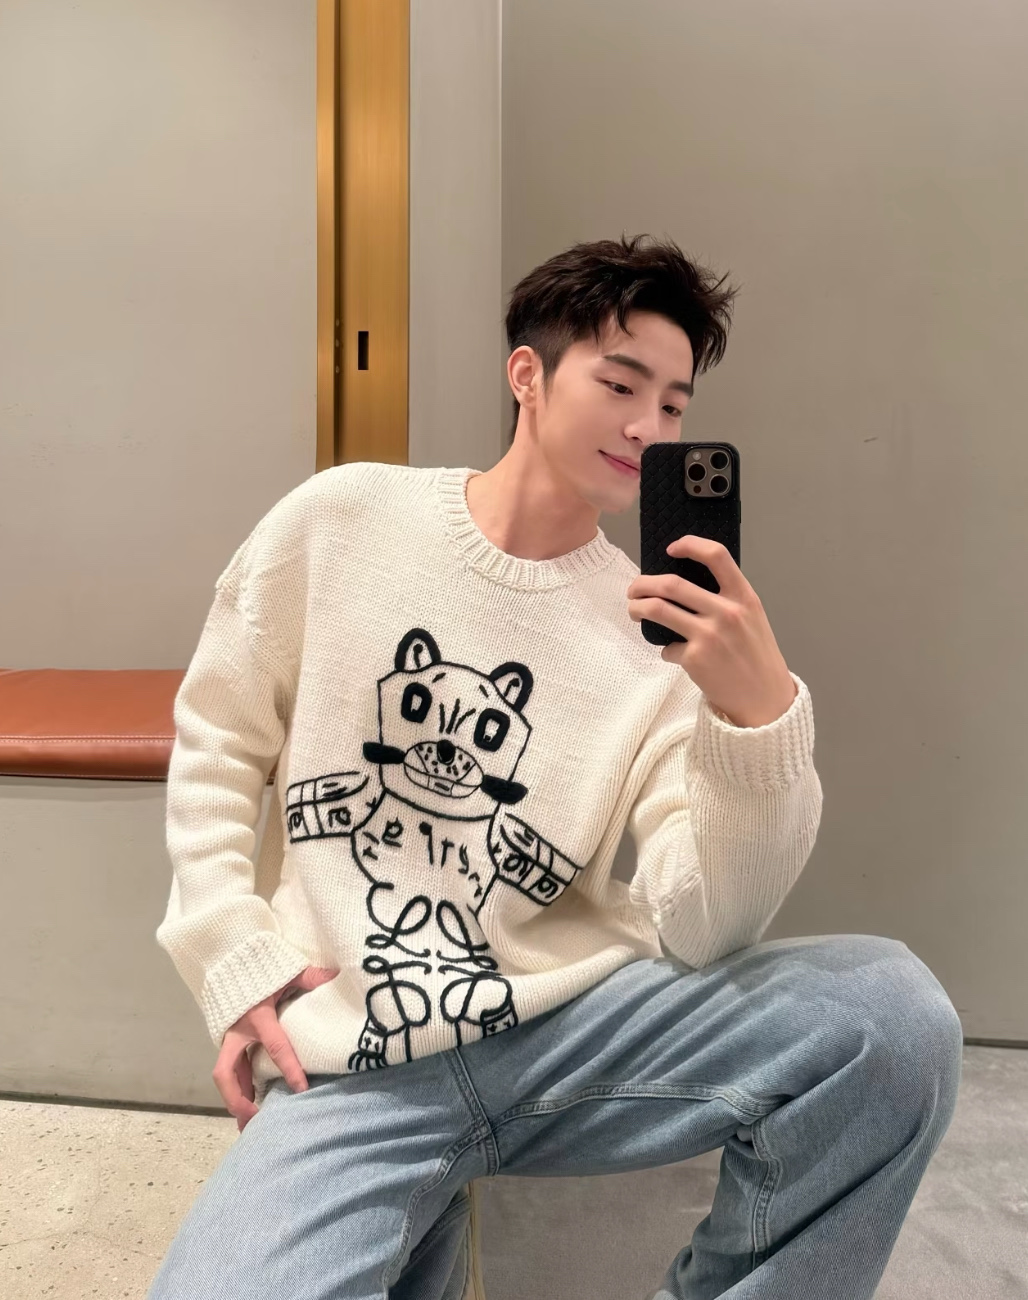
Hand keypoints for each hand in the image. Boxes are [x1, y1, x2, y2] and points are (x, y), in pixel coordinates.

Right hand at [213, 964, 338, 1131]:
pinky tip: (252, 1105)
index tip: (301, 1088)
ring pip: (226, 1076)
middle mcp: (238, 1032)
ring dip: (236, 1099)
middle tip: (255, 1118)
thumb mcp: (287, 972)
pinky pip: (232, 1069)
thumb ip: (311, 978)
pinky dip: (240, 1088)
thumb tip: (337, 977)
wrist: (231, 963)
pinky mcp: (229, 1042)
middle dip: (238, 1098)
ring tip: (249, 1125)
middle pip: (227, 1072)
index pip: (275, 1046)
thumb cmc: (263, 970)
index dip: (289, 1068)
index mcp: (258, 1016)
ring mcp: (230, 1039)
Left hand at [627, 535, 796, 727]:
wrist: (765, 699)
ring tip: (634, 610)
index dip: (690, 545)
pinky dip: (666, 650)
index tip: (671, 548)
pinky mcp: (695, 659)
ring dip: (638, 607)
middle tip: (634, 589)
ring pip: (658, 609)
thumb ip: (727, 599)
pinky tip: (676, 655)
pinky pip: (667, 647)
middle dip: (643, 584)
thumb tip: (684, 585)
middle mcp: (727, 612)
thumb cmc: (756, 656)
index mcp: (744, 597)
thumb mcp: (752, 618)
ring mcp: (709, 636)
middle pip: (672, 584)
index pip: (716, 556)